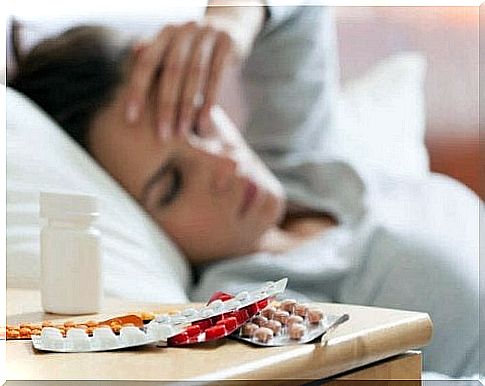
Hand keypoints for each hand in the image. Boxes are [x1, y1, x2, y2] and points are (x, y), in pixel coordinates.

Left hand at [125, 3, 264, 139]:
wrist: (228, 26)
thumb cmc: (192, 46)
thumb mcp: (172, 47)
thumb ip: (153, 53)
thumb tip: (134, 54)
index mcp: (166, 32)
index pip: (147, 62)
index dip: (137, 90)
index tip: (130, 119)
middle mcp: (185, 29)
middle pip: (172, 72)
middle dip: (165, 106)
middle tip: (162, 134)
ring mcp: (207, 33)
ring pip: (195, 76)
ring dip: (187, 108)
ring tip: (181, 133)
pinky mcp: (227, 42)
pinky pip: (216, 77)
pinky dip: (209, 102)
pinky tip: (203, 124)